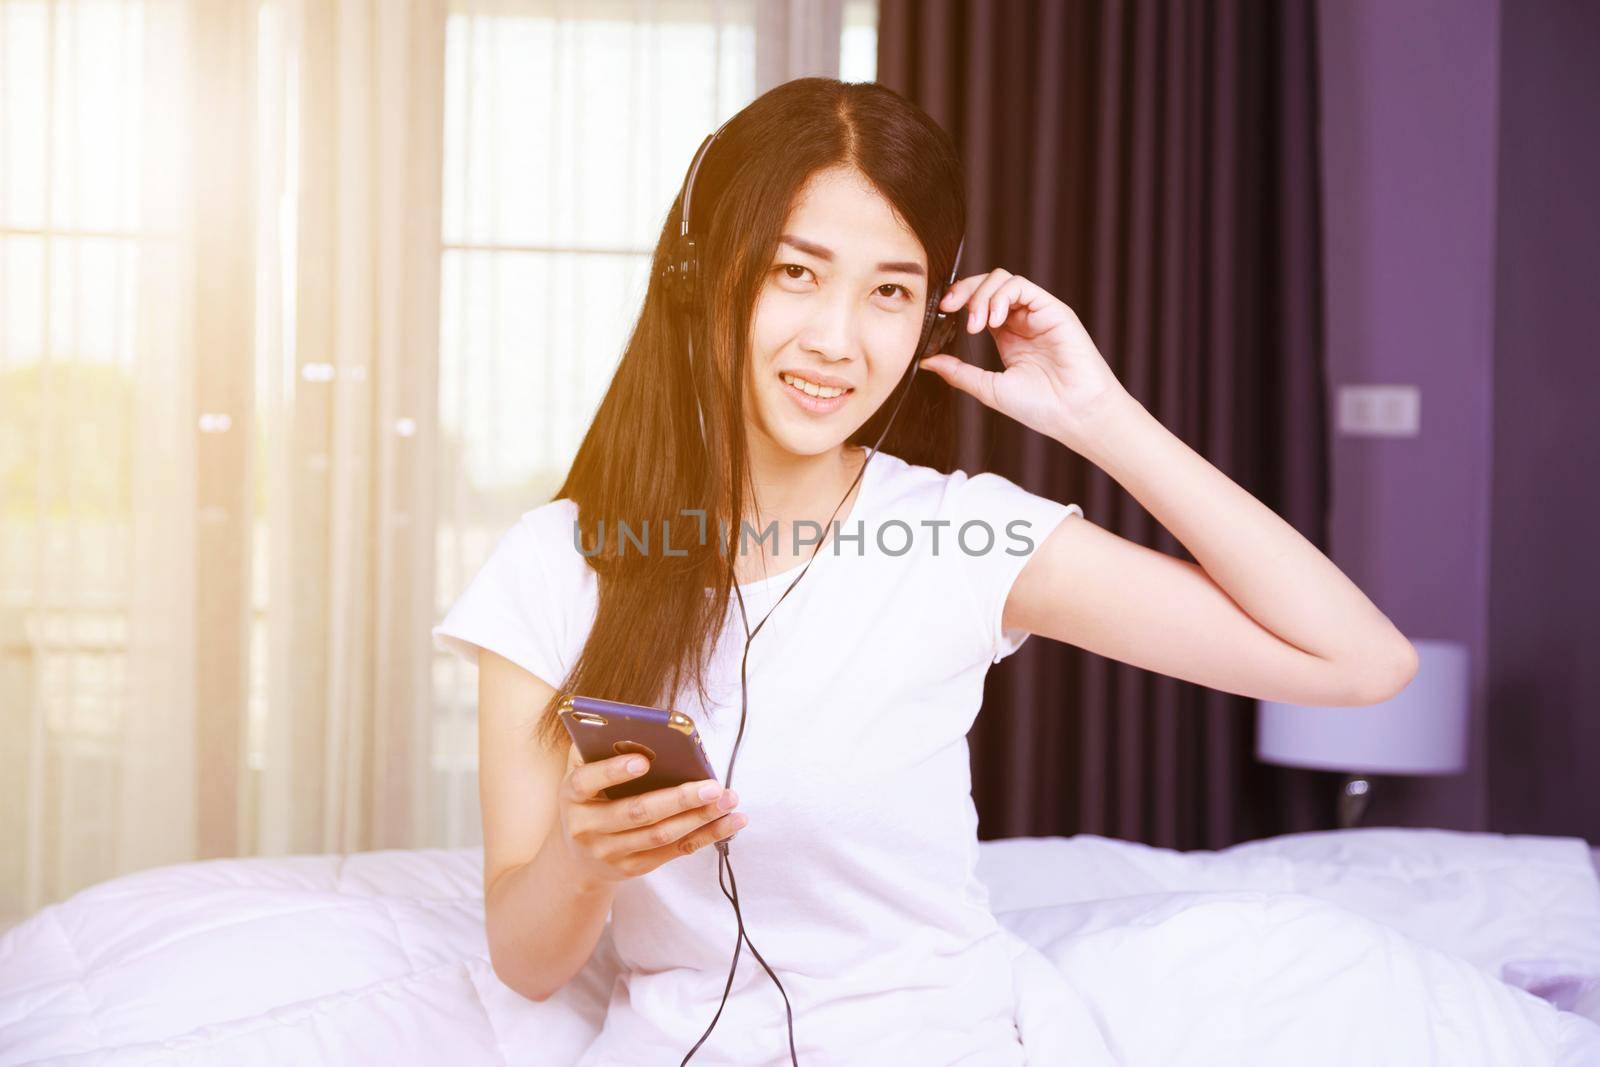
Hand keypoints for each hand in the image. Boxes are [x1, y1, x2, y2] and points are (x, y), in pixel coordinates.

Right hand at [555, 743, 745, 886]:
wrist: (577, 858)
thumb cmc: (589, 799)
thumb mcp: (583, 773)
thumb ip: (601, 750)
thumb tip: (642, 728)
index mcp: (572, 794)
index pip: (588, 781)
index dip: (614, 771)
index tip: (643, 761)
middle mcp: (587, 826)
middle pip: (637, 812)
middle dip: (679, 799)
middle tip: (712, 786)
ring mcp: (610, 852)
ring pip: (661, 835)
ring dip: (700, 817)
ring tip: (728, 799)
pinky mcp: (633, 868)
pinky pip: (675, 851)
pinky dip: (706, 836)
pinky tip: (730, 822)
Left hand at [919, 268, 1131, 451]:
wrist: (1074, 415)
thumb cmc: (1040, 407)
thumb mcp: (989, 388)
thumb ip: (959, 372)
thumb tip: (927, 360)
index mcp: (1007, 336)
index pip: (978, 303)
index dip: (957, 302)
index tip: (941, 314)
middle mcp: (1022, 320)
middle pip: (987, 285)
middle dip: (964, 290)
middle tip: (950, 308)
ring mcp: (1037, 313)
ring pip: (1002, 280)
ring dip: (981, 296)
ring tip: (977, 325)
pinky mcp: (1052, 309)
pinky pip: (1021, 286)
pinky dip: (1002, 297)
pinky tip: (994, 320)